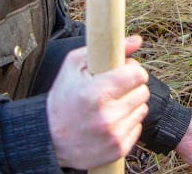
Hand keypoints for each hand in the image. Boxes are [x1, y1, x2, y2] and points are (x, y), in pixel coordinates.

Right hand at [46, 37, 149, 169]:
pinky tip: (111, 120)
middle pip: (143, 92)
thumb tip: (137, 40)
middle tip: (115, 88)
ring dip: (131, 104)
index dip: (132, 70)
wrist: (48, 138)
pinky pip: (138, 127)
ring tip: (111, 105)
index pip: (138, 75)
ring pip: (142, 109)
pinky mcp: (118, 149)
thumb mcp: (74, 65)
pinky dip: (127, 122)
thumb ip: (106, 48)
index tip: (123, 71)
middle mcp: (107, 116)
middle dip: (131, 87)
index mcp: (96, 93)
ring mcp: (113, 135)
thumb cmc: (62, 98)